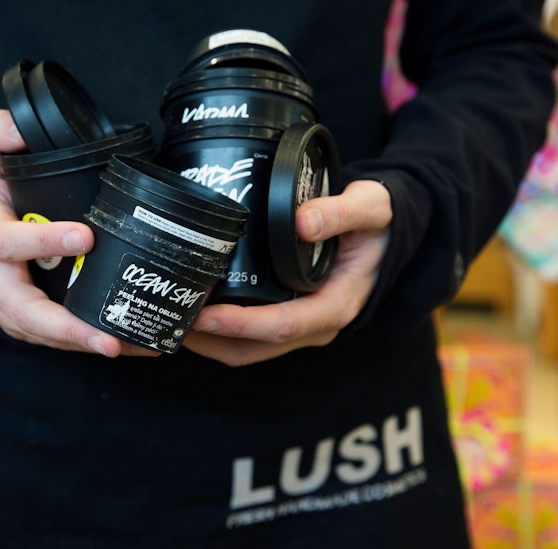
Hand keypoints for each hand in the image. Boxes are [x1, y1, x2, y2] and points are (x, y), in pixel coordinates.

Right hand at [0, 109, 157, 357]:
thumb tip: (18, 128)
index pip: (9, 244)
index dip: (44, 242)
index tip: (85, 238)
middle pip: (27, 313)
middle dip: (67, 328)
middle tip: (106, 337)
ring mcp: (14, 311)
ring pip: (48, 336)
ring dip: (89, 344)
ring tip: (133, 346)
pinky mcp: (34, 326)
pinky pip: (64, 341)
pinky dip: (98, 344)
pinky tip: (137, 345)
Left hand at [184, 180, 391, 365]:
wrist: (387, 238)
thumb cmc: (377, 225)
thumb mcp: (371, 208)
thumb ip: (342, 212)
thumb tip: (302, 222)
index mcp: (335, 305)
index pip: (282, 325)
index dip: (242, 324)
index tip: (206, 316)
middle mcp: (315, 326)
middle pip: (254, 348)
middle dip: (210, 341)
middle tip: (170, 318)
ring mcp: (299, 328)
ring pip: (246, 350)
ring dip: (208, 342)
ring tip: (170, 317)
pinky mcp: (286, 319)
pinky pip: (247, 337)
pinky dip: (218, 332)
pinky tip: (191, 309)